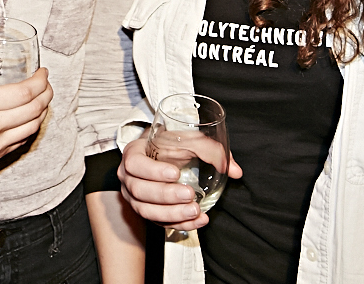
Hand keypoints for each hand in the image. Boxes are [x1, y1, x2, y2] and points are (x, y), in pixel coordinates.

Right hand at [0, 39, 52, 182]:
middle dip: (47, 94)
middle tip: (46, 85)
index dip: (41, 81)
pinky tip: (29, 118)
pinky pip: (22, 141)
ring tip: (41, 100)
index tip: (43, 73)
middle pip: (34, 109)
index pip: (25, 92)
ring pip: (32, 127)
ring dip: (42, 111)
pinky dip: (31, 127)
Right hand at [117, 135, 242, 231]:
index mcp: (133, 154)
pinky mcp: (147, 212)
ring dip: (172, 214)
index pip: (134, 164)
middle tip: (189, 195)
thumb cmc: (171, 146)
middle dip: (166, 195)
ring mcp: (134, 198)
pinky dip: (178, 224)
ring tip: (194, 211)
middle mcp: (128, 178)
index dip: (152, 171)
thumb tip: (235, 171)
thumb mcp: (187, 140)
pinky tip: (197, 221)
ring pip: (147, 211)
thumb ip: (210, 150)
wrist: (161, 158)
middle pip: (140, 191)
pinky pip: (158, 223)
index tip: (175, 173)